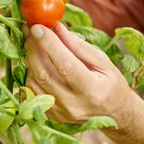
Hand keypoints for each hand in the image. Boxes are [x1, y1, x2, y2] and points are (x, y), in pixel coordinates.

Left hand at [24, 23, 138, 124]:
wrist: (115, 114)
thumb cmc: (111, 84)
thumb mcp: (103, 61)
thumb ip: (79, 46)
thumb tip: (56, 28)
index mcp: (92, 90)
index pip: (65, 65)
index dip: (49, 45)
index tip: (38, 27)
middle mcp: (74, 104)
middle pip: (44, 74)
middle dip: (33, 49)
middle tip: (30, 29)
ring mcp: (61, 113)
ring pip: (33, 83)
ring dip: (29, 60)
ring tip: (32, 43)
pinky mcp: (52, 115)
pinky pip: (32, 93)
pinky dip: (30, 74)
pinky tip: (34, 61)